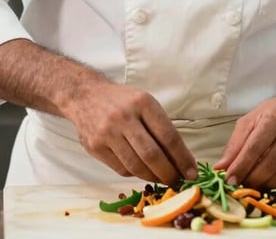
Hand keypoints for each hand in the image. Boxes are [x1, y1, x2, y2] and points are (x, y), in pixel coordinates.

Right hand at [61, 79, 197, 185]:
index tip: (191, 172)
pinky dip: (135, 173)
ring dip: (153, 177)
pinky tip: (141, 169)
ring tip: (161, 178)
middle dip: (169, 173)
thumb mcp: (144, 102)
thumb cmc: (121, 100)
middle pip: (152, 155)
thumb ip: (160, 127)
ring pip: (136, 166)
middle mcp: (124, 117)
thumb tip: (180, 159)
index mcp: (142, 102)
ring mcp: (107, 132)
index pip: (168, 136)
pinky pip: (121, 169)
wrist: (84, 94)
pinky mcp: (95, 146)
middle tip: (177, 181)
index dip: (182, 158)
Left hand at [213, 93, 275, 188]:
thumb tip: (221, 167)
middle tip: (241, 185)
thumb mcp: (251, 119)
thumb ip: (235, 143)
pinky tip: (270, 180)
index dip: (241, 165)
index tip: (230, 179)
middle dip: (253, 178)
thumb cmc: (275, 112)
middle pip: (271, 162)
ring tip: (253, 184)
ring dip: (265, 184)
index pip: (256, 146)